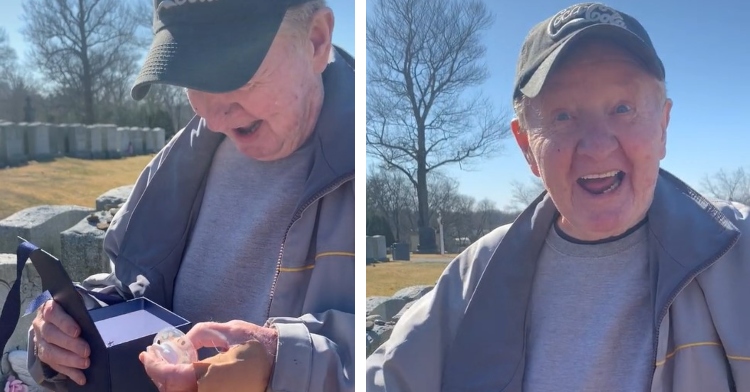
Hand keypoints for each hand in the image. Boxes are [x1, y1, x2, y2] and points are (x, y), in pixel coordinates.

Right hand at [31, 300, 90, 384]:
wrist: (58, 317)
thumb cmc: (71, 310)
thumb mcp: (75, 305)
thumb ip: (81, 311)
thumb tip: (95, 321)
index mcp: (48, 308)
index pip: (53, 313)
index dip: (64, 323)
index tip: (77, 331)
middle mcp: (41, 325)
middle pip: (51, 335)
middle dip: (70, 345)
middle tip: (86, 351)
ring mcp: (40, 341)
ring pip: (50, 352)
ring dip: (69, 360)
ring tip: (85, 363)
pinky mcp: (43, 355)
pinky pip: (54, 365)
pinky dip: (69, 372)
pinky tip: (80, 377)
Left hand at [139, 320, 277, 391]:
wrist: (284, 364)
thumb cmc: (259, 345)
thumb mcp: (230, 330)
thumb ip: (201, 334)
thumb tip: (182, 344)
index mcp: (210, 375)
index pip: (171, 376)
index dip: (155, 366)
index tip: (148, 355)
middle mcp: (209, 391)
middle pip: (171, 390)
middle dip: (159, 373)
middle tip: (153, 358)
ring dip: (170, 381)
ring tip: (167, 363)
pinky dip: (183, 386)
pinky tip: (183, 372)